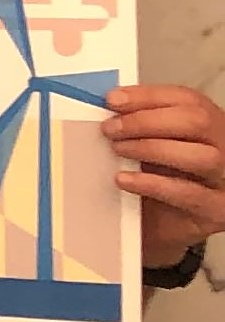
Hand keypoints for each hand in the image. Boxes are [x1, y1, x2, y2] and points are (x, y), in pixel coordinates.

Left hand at [108, 84, 224, 258]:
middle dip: (148, 121)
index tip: (112, 100)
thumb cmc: (158, 180)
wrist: (161, 227)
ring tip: (119, 150)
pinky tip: (125, 179)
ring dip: (152, 149)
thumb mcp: (149, 146)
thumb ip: (138, 125)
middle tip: (111, 128)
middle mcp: (224, 148)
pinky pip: (190, 194)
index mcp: (209, 126)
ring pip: (201, 156)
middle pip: (198, 121)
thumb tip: (109, 107)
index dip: (148, 96)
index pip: (188, 100)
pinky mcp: (217, 210)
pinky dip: (153, 184)